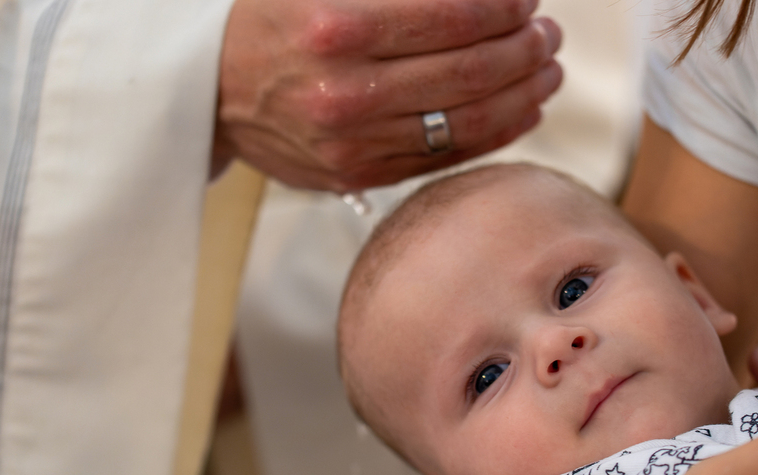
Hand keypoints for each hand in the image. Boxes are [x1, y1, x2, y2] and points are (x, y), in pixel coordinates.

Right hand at [213, 0, 562, 190]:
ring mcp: (352, 141)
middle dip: (525, 49)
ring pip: (467, 120)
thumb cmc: (271, 19)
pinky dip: (496, 133)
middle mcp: (344, 88)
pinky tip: (523, 110)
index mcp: (334, 24)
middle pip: (469, 71)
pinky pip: (446, 157)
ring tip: (547, 71)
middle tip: (548, 35)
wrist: (209, 90)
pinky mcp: (358, 174)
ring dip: (523, 93)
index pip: (451, 14)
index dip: (504, 6)